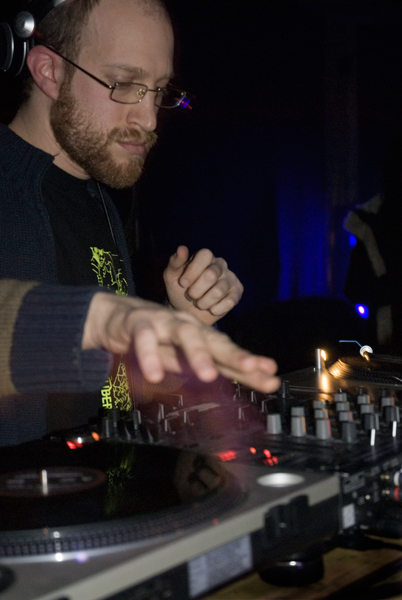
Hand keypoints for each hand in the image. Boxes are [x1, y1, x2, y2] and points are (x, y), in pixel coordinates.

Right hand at [82, 292, 278, 392]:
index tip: (272, 378)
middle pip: (215, 339)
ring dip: (198, 353)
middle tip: (253, 369)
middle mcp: (187, 326)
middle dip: (235, 355)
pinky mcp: (139, 323)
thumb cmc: (155, 340)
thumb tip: (242, 383)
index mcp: (200, 337)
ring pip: (185, 333)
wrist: (116, 318)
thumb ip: (208, 369)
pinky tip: (154, 375)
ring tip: (208, 376)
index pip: (229, 352)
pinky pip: (146, 339)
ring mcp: (165, 322)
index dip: (249, 365)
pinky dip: (150, 355)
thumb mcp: (182, 360)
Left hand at [163, 246, 243, 324]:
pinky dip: (215, 309)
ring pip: (218, 291)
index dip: (193, 271)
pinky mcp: (237, 293)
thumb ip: (175, 262)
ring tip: (200, 303)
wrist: (188, 312)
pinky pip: (229, 302)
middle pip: (211, 275)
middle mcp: (220, 264)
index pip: (205, 255)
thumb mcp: (172, 277)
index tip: (182, 284)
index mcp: (205, 257)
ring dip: (204, 302)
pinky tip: (211, 308)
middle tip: (191, 296)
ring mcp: (230, 278)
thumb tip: (182, 248)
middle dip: (196, 290)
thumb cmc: (180, 291)